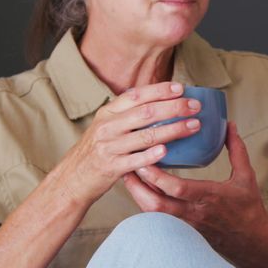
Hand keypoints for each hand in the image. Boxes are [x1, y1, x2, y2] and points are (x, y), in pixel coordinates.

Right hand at [48, 82, 203, 206]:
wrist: (72, 179)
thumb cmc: (96, 150)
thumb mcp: (106, 125)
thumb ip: (127, 113)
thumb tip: (160, 101)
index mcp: (108, 113)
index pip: (136, 95)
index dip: (160, 90)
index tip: (181, 88)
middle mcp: (108, 126)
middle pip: (146, 113)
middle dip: (174, 107)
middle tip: (195, 106)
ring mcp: (109, 146)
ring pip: (146, 135)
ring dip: (173, 130)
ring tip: (194, 126)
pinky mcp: (112, 167)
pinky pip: (135, 160)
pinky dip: (151, 155)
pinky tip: (167, 151)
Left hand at [122, 122, 267, 266]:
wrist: (252, 243)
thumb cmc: (250, 210)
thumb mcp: (247, 177)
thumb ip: (236, 150)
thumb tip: (229, 126)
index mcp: (210, 197)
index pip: (178, 188)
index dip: (158, 176)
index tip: (146, 159)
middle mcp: (195, 212)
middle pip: (157, 204)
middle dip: (138, 186)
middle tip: (128, 166)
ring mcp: (187, 224)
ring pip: (154, 214)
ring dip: (139, 196)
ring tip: (129, 178)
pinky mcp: (183, 230)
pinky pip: (159, 218)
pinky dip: (147, 205)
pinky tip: (142, 193)